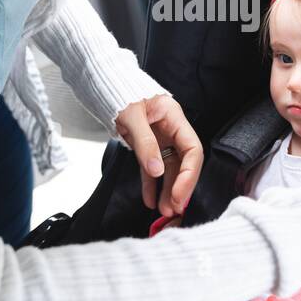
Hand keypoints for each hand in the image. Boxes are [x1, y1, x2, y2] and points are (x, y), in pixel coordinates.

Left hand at [115, 94, 203, 217]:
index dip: (189, 174)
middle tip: (174, 208)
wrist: (108, 90)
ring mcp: (161, 141)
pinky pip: (153, 170)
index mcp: (175, 118)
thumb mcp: (132, 116)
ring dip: (167, 191)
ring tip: (164, 210)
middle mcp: (172, 131)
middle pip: (184, 163)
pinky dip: (152, 186)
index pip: (193, 149)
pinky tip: (150, 200)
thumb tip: (156, 170)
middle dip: (180, 187)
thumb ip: (145, 143)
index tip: (179, 193)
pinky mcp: (148, 149)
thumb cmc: (122, 95)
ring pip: (170, 170)